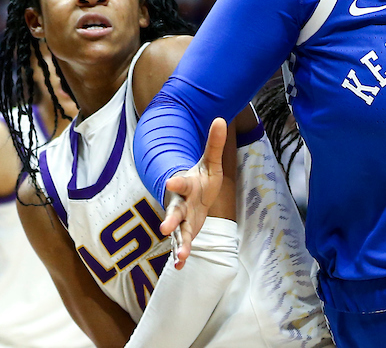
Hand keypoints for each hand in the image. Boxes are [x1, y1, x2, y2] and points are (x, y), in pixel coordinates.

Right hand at [159, 117, 225, 269]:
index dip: (176, 183)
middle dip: (170, 220)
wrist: (193, 192)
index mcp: (186, 184)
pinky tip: (180, 267)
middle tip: (164, 229)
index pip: (180, 183)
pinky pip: (181, 244)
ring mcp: (182, 219)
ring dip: (178, 244)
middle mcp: (180, 203)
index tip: (171, 182)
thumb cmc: (201, 177)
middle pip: (174, 212)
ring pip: (178, 232)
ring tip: (180, 256)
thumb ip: (214, 144)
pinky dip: (180, 255)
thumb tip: (220, 119)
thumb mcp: (211, 161)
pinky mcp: (186, 231)